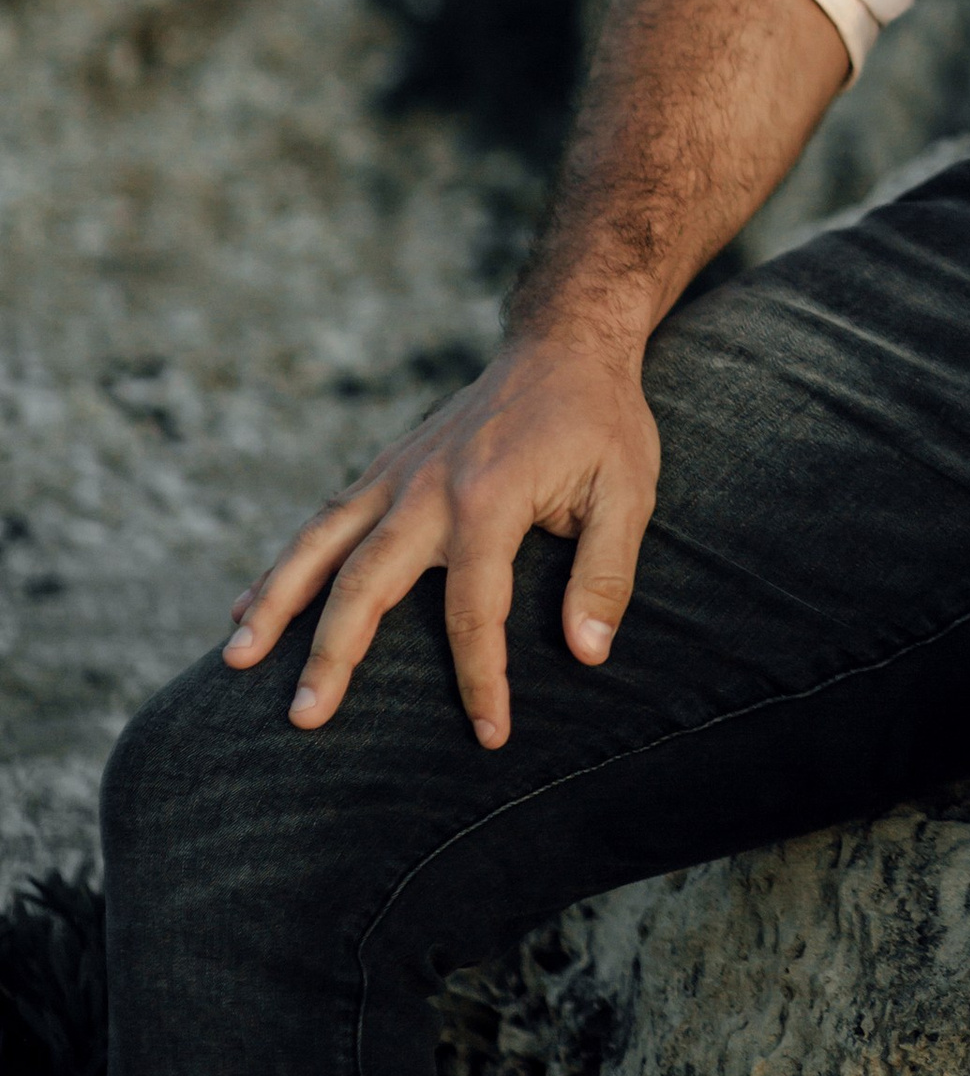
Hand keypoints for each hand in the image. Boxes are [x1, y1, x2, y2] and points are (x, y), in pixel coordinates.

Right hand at [220, 333, 661, 749]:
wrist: (564, 341)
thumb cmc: (602, 421)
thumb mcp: (629, 489)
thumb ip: (606, 572)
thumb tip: (588, 652)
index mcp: (491, 498)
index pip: (473, 609)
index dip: (480, 677)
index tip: (490, 734)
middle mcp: (429, 487)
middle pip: (366, 579)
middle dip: (332, 652)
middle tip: (304, 718)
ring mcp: (398, 473)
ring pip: (321, 543)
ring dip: (276, 601)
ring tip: (235, 660)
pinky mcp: (386, 467)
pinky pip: (325, 520)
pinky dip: (283, 564)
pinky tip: (248, 606)